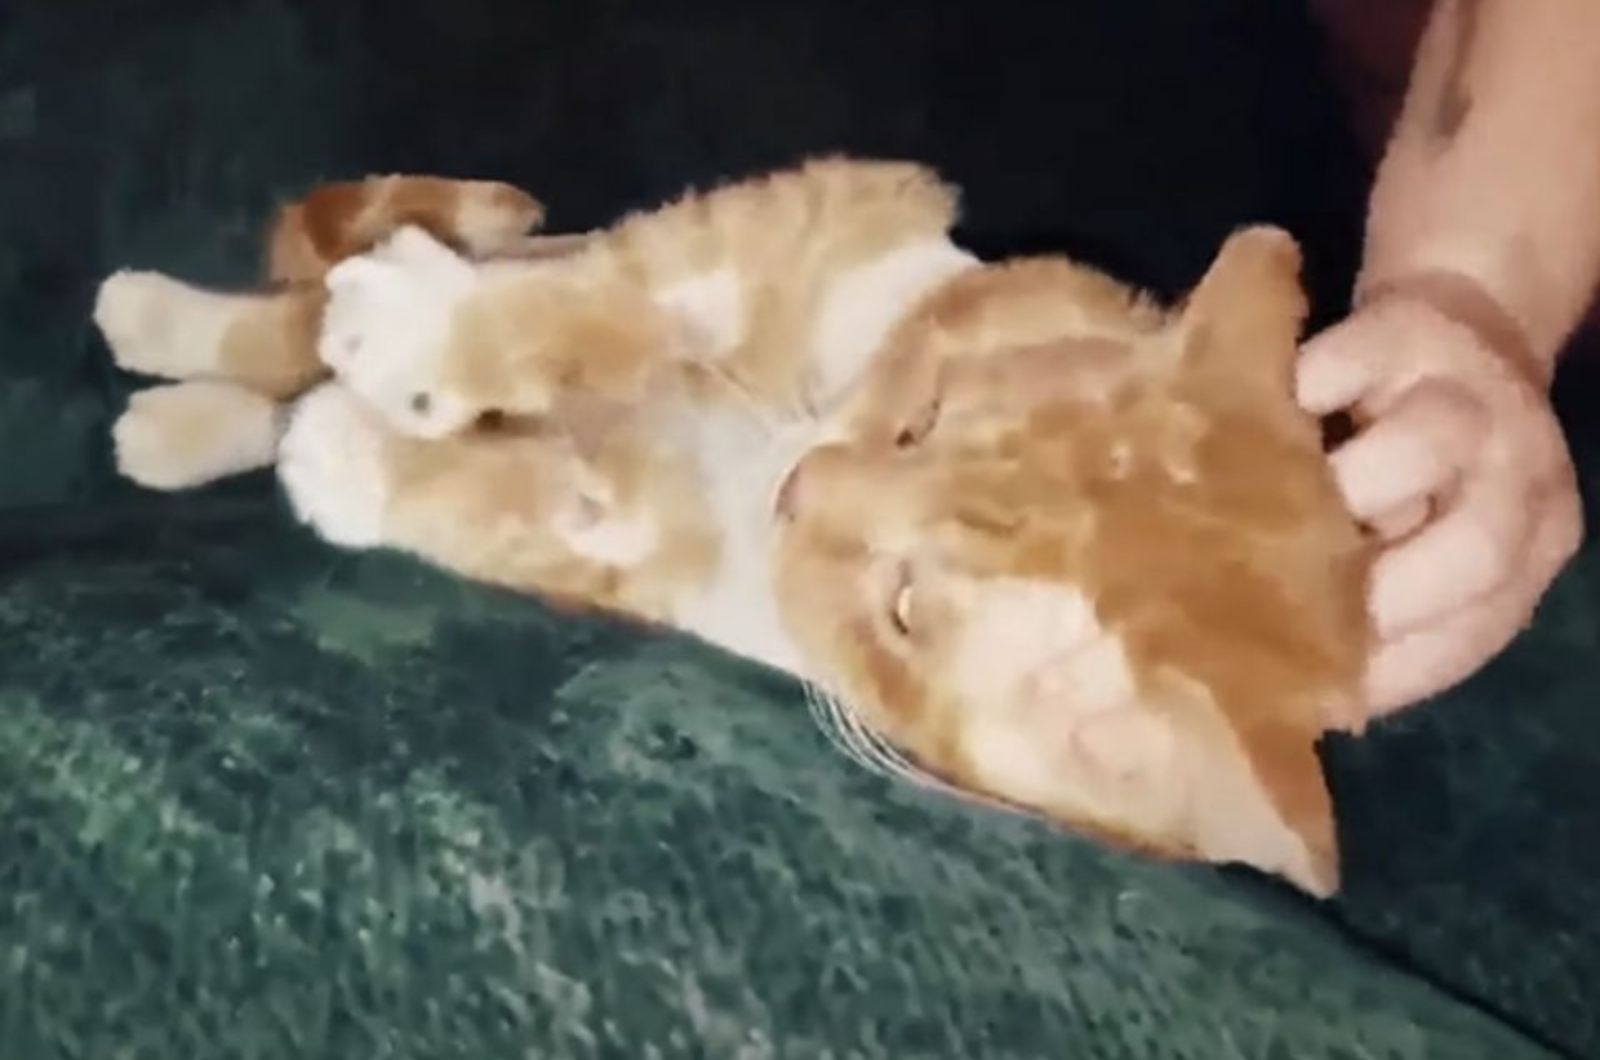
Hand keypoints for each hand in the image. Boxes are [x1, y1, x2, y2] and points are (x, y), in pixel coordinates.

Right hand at [1296, 283, 1582, 719]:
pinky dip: (1294, 404)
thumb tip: (1310, 692)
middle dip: (1376, 591)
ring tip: (1270, 509)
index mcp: (1531, 544)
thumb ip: (1391, 601)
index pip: (1472, 631)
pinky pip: (1341, 371)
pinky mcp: (1407, 329)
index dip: (1393, 668)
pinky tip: (1255, 429)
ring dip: (1341, 489)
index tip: (1318, 689)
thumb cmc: (1425, 462)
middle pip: (1474, 548)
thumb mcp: (1434, 539)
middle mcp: (1522, 472)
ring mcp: (1471, 392)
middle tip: (1292, 603)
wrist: (1465, 316)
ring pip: (1425, 444)